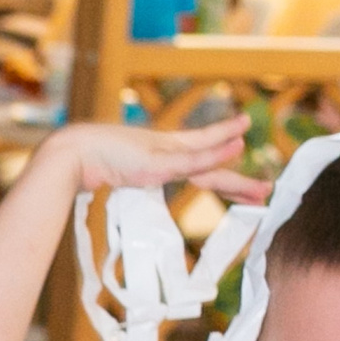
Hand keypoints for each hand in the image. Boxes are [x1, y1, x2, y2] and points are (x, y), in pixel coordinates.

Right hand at [38, 115, 271, 202]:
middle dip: (238, 181)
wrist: (73, 153)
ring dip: (236, 175)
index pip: (199, 166)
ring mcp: (163, 154)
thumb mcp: (118, 177)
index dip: (222, 170)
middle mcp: (167, 151)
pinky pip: (192, 160)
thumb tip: (138, 195)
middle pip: (211, 165)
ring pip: (209, 162)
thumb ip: (132, 181)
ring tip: (263, 186)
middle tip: (266, 190)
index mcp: (159, 157)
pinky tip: (236, 145)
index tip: (244, 180)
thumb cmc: (88, 165)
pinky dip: (215, 153)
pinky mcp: (156, 162)